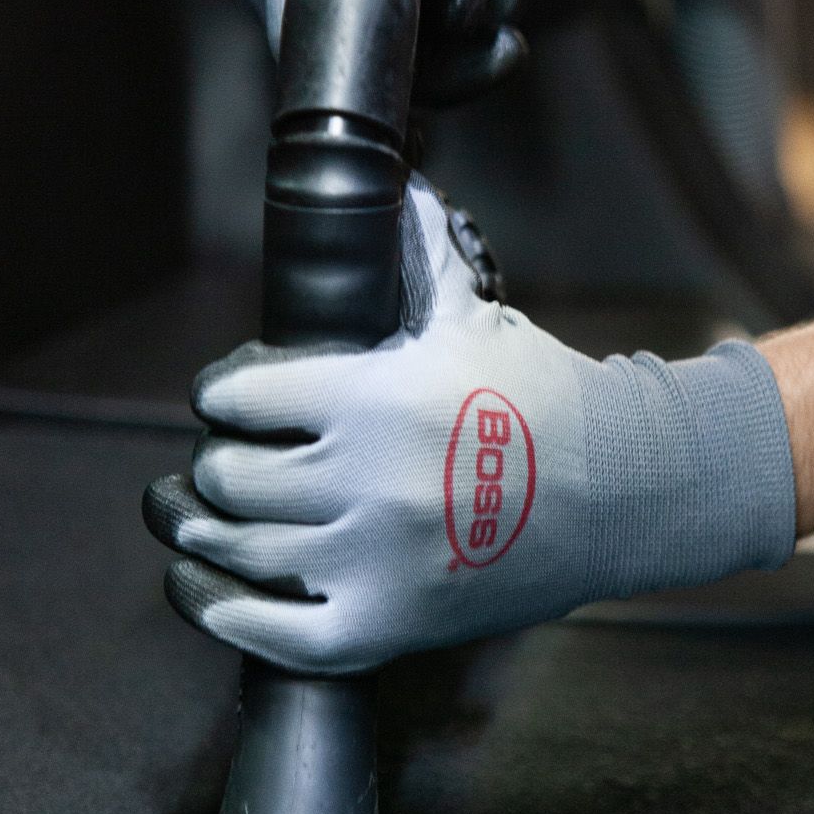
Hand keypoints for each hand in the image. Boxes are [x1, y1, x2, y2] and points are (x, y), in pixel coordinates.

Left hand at [143, 176, 794, 674]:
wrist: (624, 494)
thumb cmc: (545, 400)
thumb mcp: (475, 316)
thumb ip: (419, 254)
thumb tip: (400, 183)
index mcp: (378, 398)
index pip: (240, 396)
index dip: (223, 394)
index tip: (227, 399)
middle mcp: (368, 482)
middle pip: (226, 475)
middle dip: (217, 461)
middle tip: (227, 457)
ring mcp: (373, 563)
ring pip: (233, 547)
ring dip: (199, 527)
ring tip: (190, 512)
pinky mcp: (383, 628)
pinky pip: (266, 631)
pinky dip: (215, 608)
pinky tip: (199, 583)